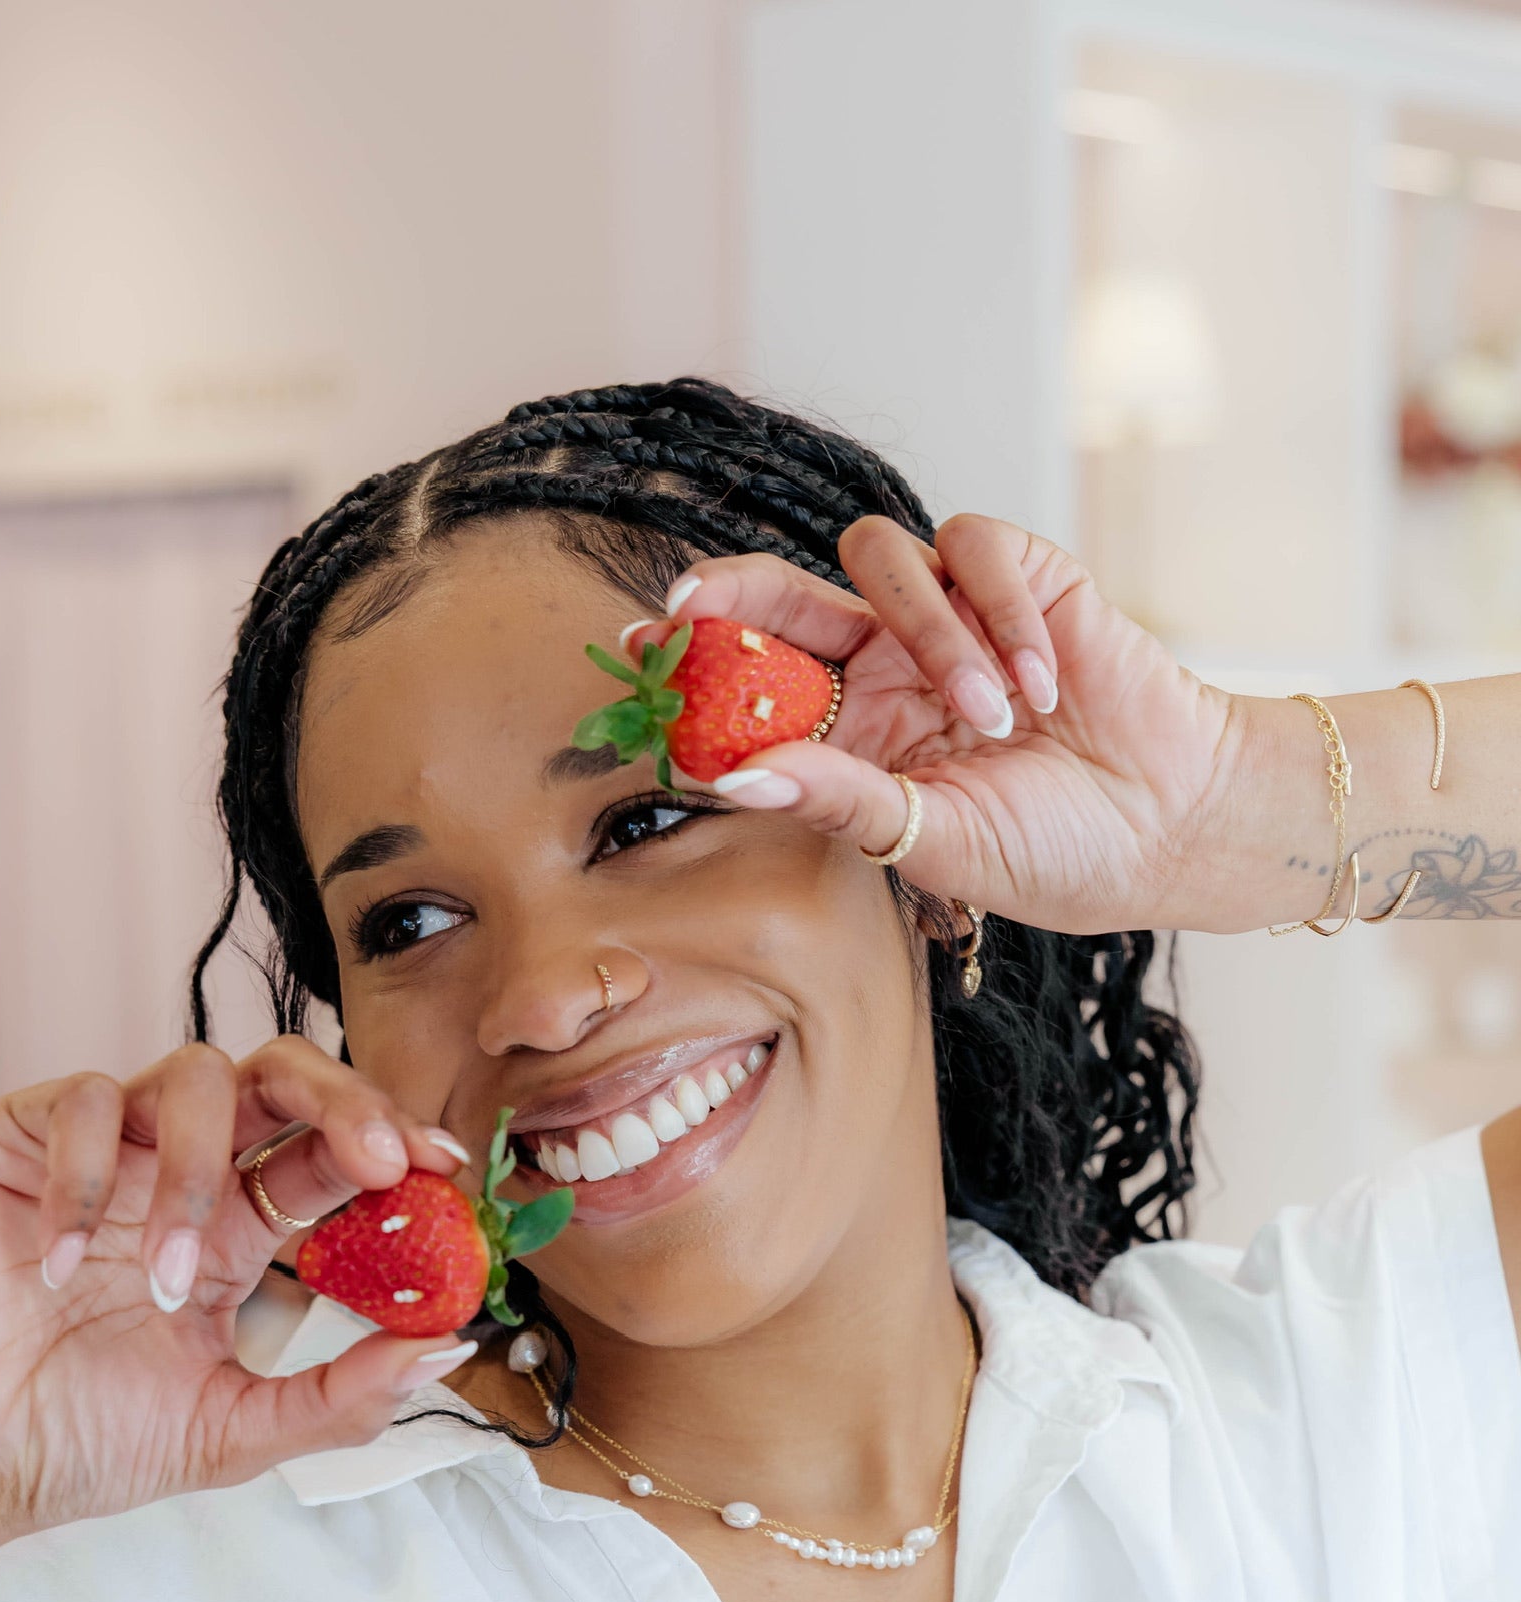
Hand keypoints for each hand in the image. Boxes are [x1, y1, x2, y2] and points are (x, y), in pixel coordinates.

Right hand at [0, 1038, 475, 1548]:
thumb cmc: (75, 1440)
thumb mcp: (229, 1435)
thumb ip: (341, 1399)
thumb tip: (450, 1347)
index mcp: (238, 1234)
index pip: (334, 1155)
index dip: (393, 1144)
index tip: (443, 1170)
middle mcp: (182, 1177)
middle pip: (283, 1077)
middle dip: (344, 1099)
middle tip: (381, 1159)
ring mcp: (109, 1152)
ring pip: (193, 1076)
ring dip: (195, 1176)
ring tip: (163, 1284)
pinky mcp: (26, 1138)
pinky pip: (84, 1102)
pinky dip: (85, 1179)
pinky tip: (60, 1264)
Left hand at [635, 516, 1241, 933]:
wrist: (1169, 824)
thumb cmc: (1055, 848)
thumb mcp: (933, 841)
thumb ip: (840, 800)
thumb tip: (734, 775)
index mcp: (857, 729)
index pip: (757, 676)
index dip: (696, 660)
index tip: (637, 655)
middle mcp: (890, 662)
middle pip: (787, 592)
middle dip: (732, 590)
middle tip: (692, 605)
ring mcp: (953, 614)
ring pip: (882, 560)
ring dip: (931, 638)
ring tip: (988, 718)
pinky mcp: (1022, 574)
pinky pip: (974, 547)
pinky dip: (1003, 616)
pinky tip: (1042, 687)